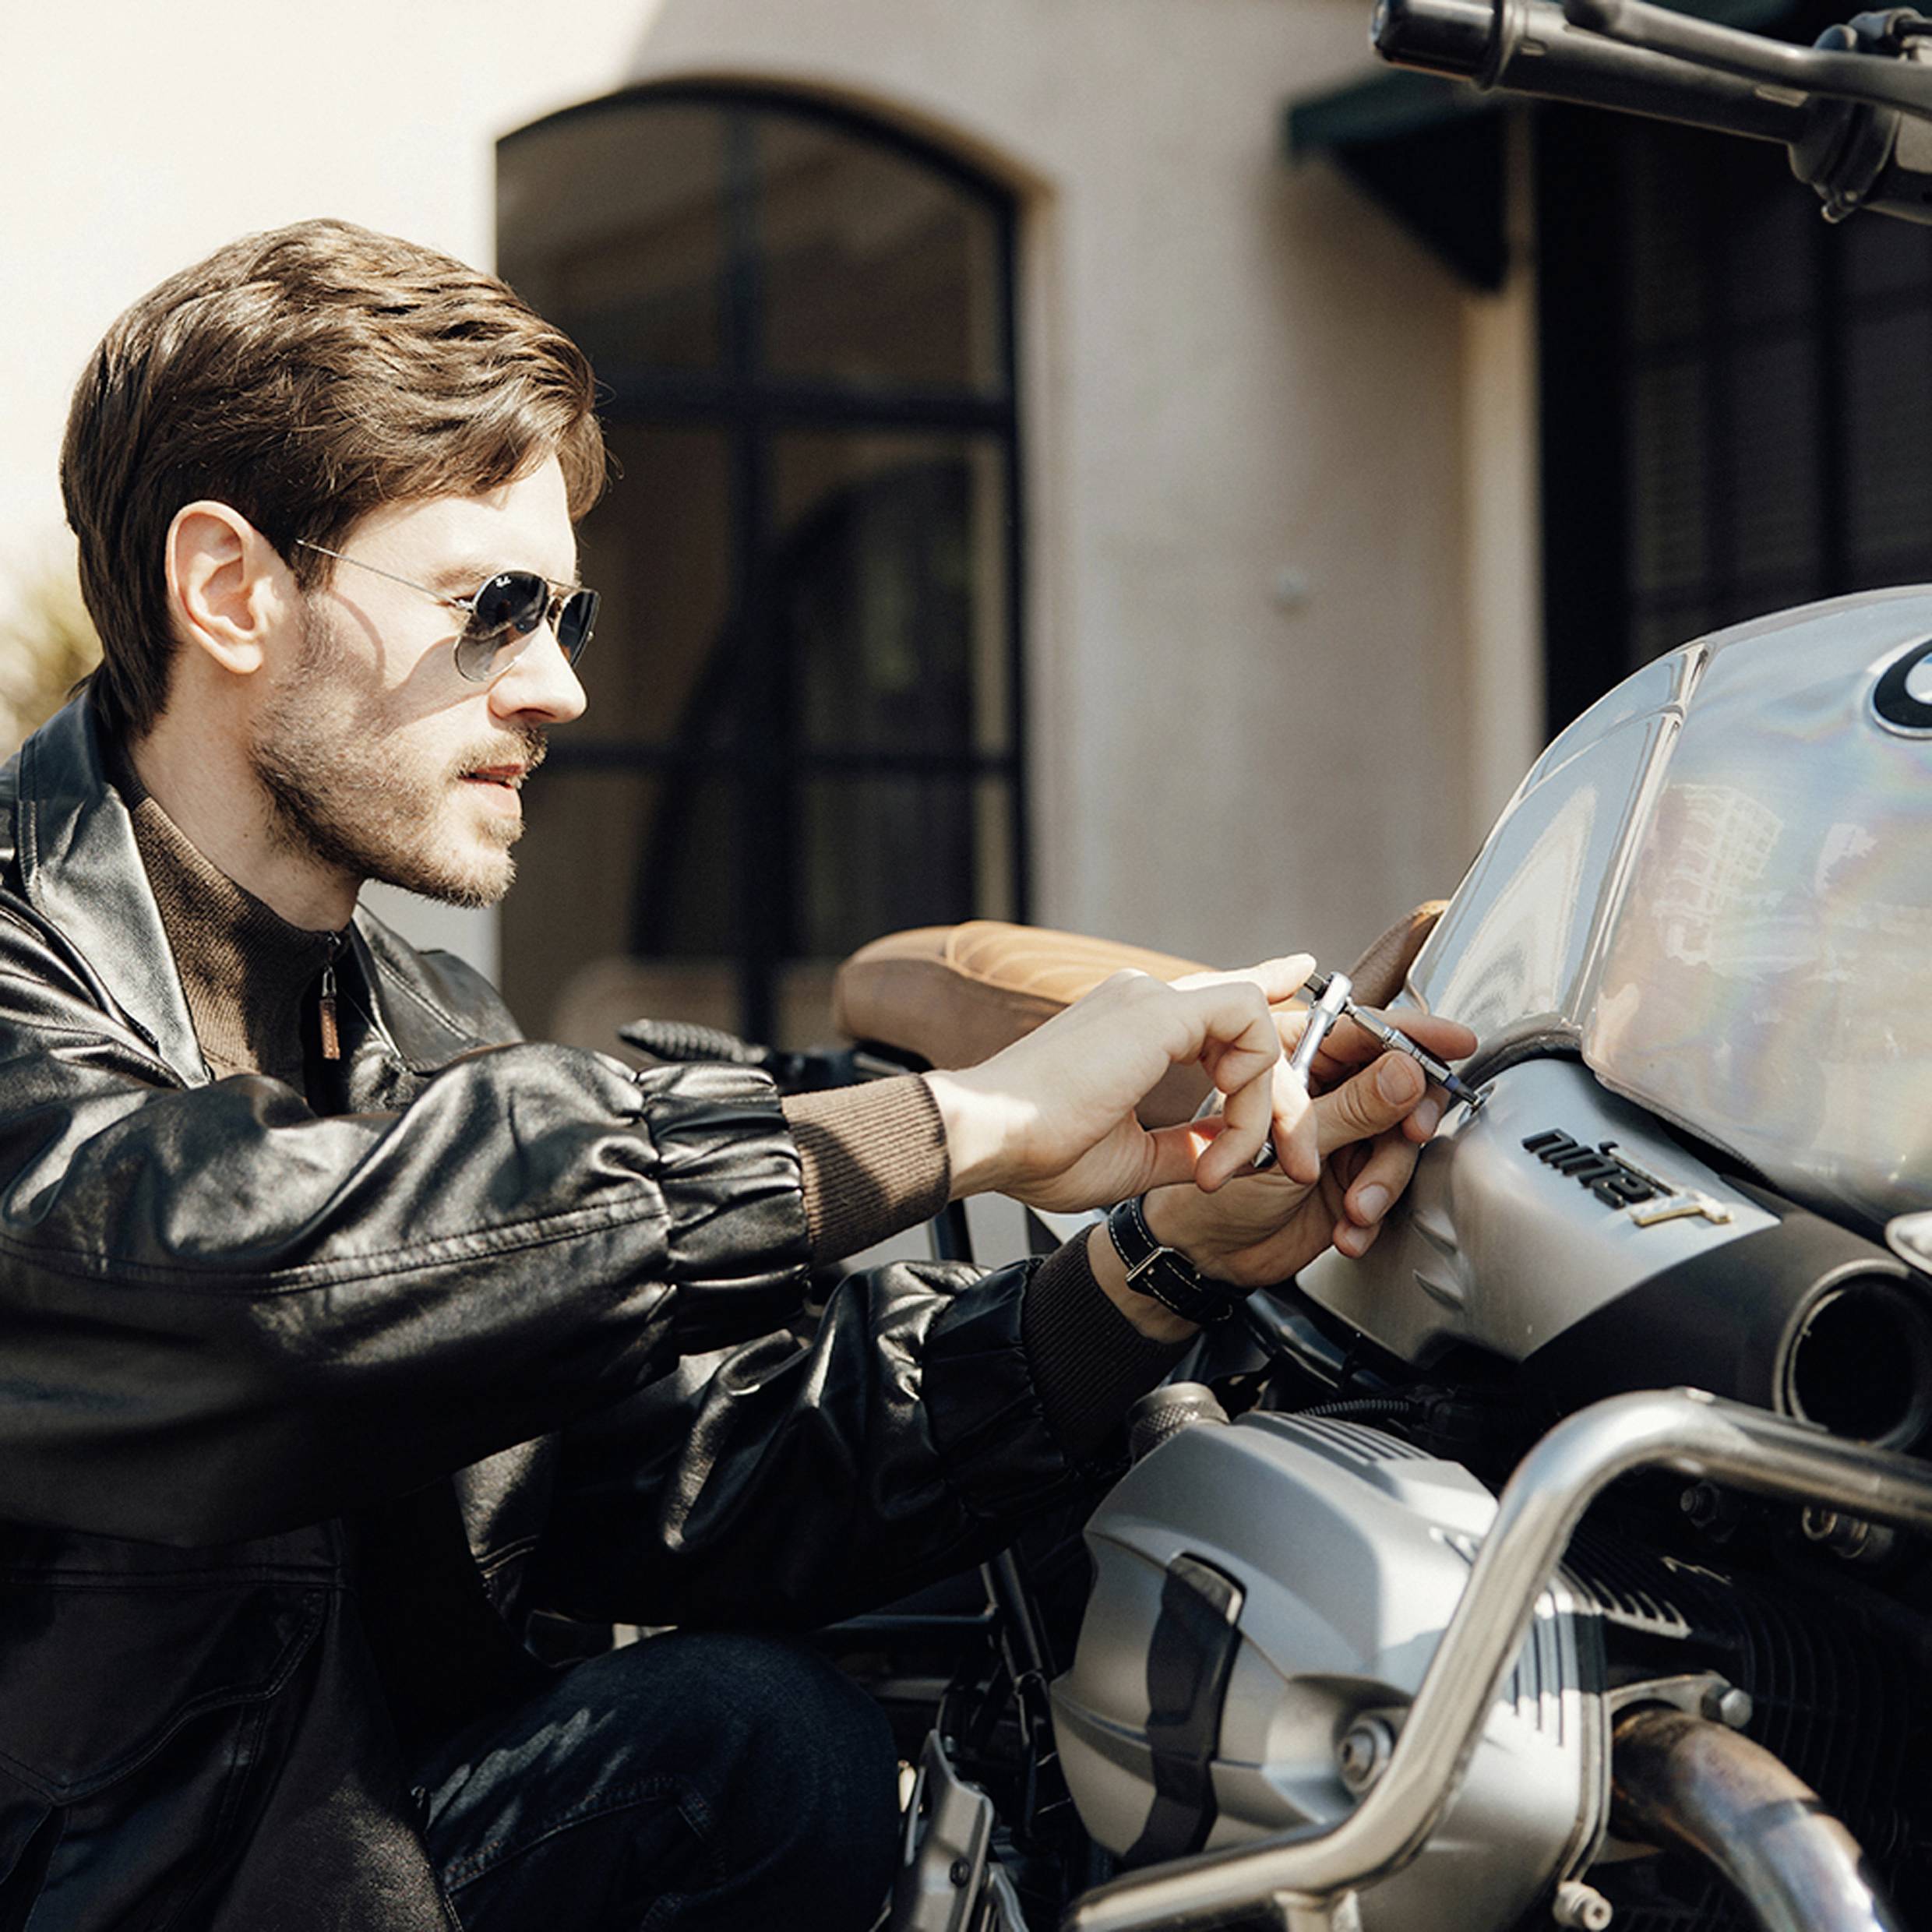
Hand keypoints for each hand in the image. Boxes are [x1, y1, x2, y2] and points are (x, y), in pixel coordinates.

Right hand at [922, 955, 1316, 1212]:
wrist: (990, 1137)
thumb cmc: (1035, 1150)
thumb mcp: (1131, 1157)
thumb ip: (1185, 1146)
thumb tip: (1226, 1149)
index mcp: (1129, 1026)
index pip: (1213, 997)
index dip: (1263, 984)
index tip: (1298, 976)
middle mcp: (1141, 1000)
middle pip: (1248, 1024)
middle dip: (1285, 1098)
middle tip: (1298, 1163)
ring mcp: (1149, 998)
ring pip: (1257, 1026)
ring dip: (1268, 1104)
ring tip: (1245, 1163)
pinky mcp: (1158, 1009)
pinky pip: (1249, 1026)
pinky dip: (1253, 1087)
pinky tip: (1232, 1131)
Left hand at [1092, 1007, 1477, 1338]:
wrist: (1194, 1255)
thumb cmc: (1204, 1184)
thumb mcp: (1283, 1141)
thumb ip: (1351, 1106)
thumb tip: (1404, 1069)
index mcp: (1294, 1058)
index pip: (1364, 1032)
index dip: (1413, 1034)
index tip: (1453, 1041)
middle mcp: (1322, 1094)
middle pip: (1396, 1086)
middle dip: (1408, 1115)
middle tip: (1410, 1132)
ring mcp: (1338, 1140)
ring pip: (1398, 1142)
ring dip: (1385, 1177)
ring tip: (1356, 1203)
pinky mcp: (1346, 1185)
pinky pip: (1385, 1189)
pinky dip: (1373, 1212)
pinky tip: (1349, 1230)